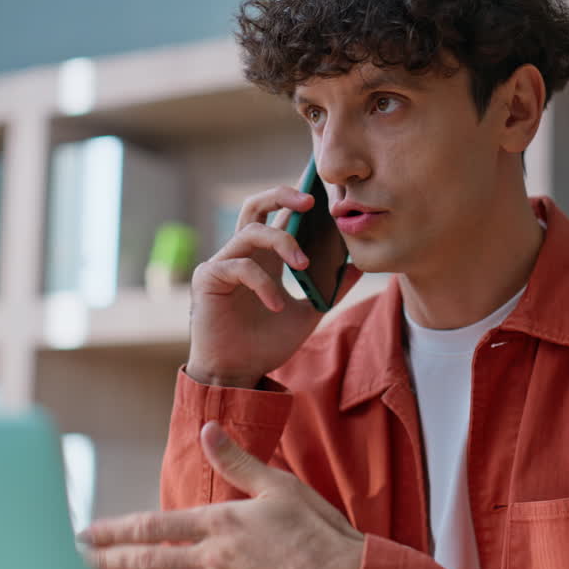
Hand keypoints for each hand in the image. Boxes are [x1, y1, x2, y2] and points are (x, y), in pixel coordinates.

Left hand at [81, 421, 364, 568]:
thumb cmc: (319, 532)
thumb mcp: (280, 487)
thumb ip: (237, 460)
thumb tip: (207, 428)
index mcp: (221, 524)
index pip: (153, 527)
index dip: (115, 532)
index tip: (86, 534)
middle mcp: (212, 561)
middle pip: (144, 565)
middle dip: (104, 564)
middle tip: (72, 562)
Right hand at [187, 185, 361, 387]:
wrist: (238, 374)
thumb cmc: (267, 344)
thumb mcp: (310, 313)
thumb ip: (330, 289)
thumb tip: (360, 266)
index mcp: (266, 258)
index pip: (279, 216)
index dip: (297, 200)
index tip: (324, 194)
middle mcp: (244, 254)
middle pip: (256, 205)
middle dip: (281, 194)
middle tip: (311, 201)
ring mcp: (223, 263)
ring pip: (251, 231)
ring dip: (282, 242)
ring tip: (303, 265)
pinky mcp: (208, 278)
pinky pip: (239, 266)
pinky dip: (263, 282)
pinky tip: (277, 304)